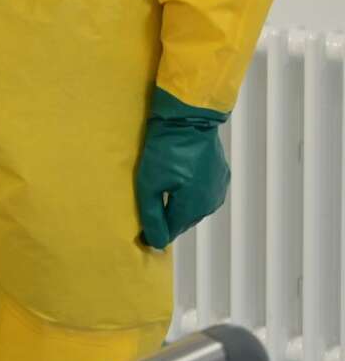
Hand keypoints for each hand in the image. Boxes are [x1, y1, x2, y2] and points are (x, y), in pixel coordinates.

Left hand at [136, 88, 229, 249]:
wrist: (189, 118)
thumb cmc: (166, 149)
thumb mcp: (149, 183)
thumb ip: (151, 215)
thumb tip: (154, 243)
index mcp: (194, 208)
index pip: (172, 231)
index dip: (155, 234)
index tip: (140, 235)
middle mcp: (211, 202)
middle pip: (184, 220)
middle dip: (167, 220)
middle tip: (147, 215)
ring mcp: (218, 187)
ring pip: (194, 207)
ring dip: (178, 206)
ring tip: (160, 198)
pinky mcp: (220, 174)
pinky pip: (202, 192)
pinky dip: (188, 193)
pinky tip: (176, 183)